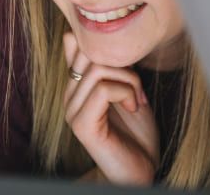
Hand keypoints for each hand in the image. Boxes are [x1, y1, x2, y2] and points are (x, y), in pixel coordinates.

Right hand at [62, 32, 158, 185]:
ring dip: (129, 81)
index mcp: (77, 85)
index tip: (127, 64)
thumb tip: (112, 39)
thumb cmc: (137, 133)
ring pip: (98, 70)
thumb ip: (116, 67)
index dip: (100, 42)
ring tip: (137, 100)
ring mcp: (72, 110)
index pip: (72, 42)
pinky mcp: (82, 125)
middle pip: (87, 50)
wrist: (139, 171)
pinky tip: (134, 108)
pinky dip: (125, 93)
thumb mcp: (129, 90)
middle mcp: (69, 95)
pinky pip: (102, 91)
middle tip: (136, 86)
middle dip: (121, 62)